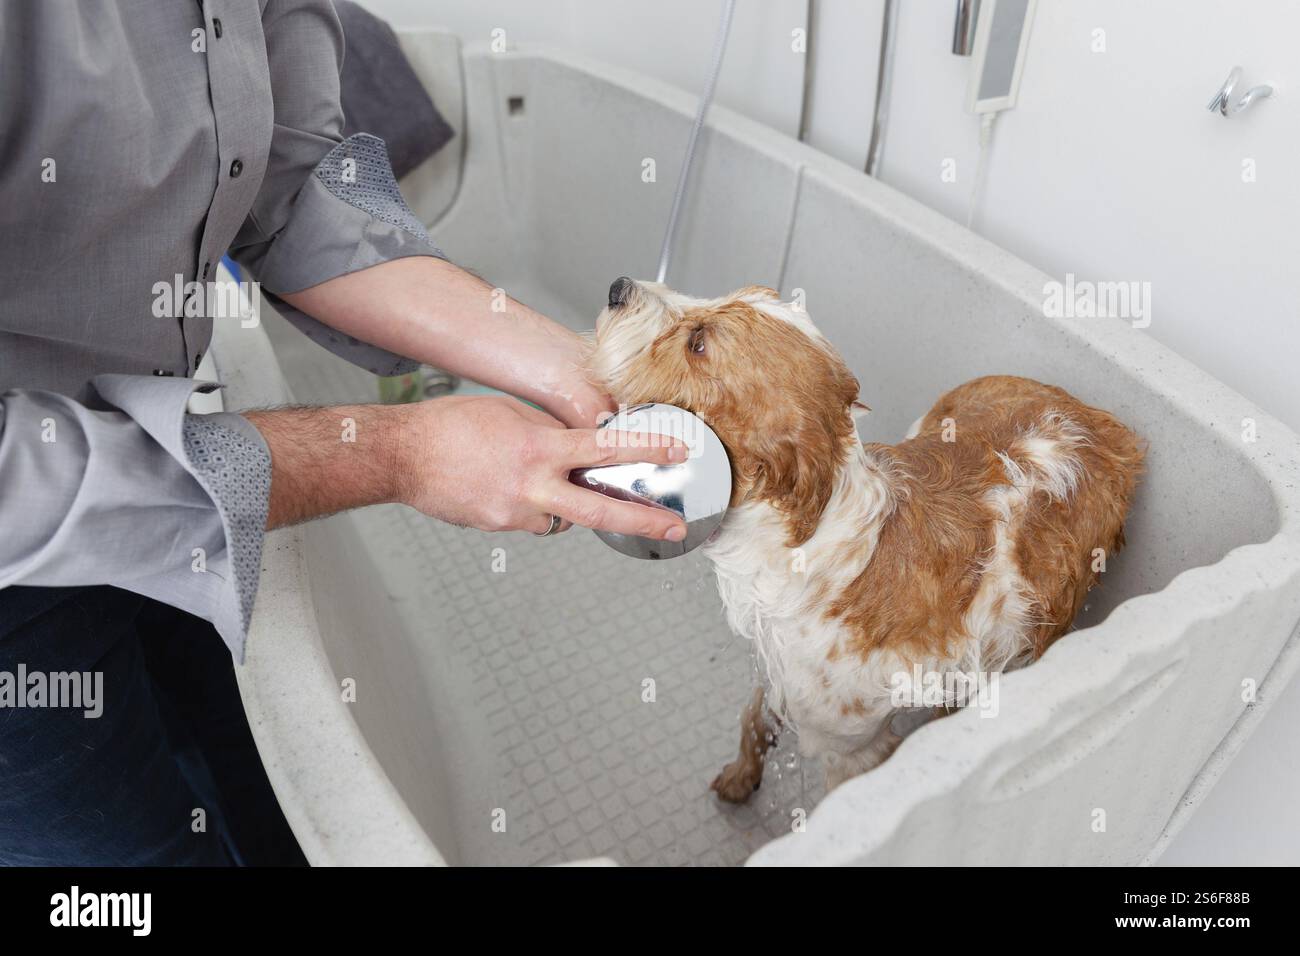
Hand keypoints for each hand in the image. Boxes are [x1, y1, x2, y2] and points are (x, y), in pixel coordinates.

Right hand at [395, 395, 687, 538]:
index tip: (676, 453)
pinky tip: (505, 487)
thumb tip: (575, 446)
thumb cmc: (449, 426)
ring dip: (563, 504)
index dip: (645, 450)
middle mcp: (532, 485)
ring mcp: (515, 512)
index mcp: (538, 448)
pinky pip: (531, 520)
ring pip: (561, 518)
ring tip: (531, 479)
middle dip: (642, 519)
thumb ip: (548, 433)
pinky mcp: (498, 527)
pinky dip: (531, 507)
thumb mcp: (509, 414)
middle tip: (673, 528)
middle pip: (600, 509)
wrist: (402, 455)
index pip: (604, 449)